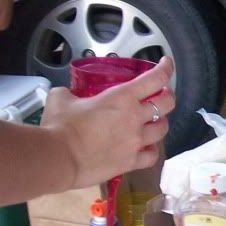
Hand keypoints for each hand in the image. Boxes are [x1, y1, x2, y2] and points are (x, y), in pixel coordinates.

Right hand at [43, 57, 175, 188]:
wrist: (58, 159)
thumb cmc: (59, 126)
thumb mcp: (61, 98)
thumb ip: (70, 93)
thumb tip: (69, 95)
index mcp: (123, 97)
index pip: (154, 78)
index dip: (165, 68)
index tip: (166, 63)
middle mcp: (136, 118)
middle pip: (167, 103)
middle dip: (168, 96)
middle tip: (162, 94)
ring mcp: (137, 141)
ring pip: (163, 129)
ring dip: (160, 122)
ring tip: (153, 121)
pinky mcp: (132, 162)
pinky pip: (152, 155)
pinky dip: (151, 149)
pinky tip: (146, 147)